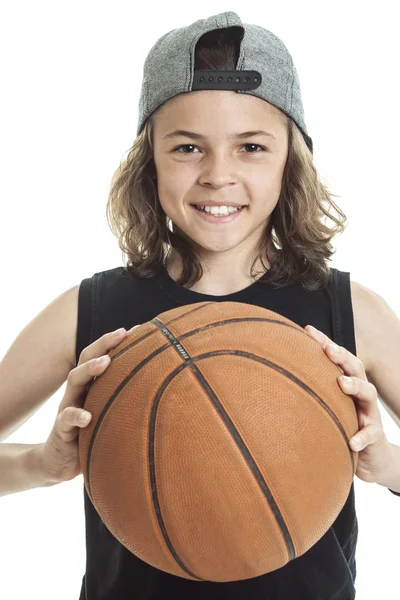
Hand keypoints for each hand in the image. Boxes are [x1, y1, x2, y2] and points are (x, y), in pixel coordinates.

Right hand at [37, 326, 132, 483]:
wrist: (60, 461)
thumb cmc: (92, 434)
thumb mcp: (110, 414)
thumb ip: (127, 401)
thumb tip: (166, 391)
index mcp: (92, 386)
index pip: (102, 356)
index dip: (117, 342)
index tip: (138, 328)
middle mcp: (79, 391)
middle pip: (87, 359)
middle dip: (104, 344)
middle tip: (122, 333)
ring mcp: (68, 407)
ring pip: (74, 381)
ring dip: (90, 369)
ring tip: (105, 362)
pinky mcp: (61, 429)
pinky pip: (66, 419)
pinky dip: (76, 415)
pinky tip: (87, 417)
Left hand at [304, 325, 392, 484]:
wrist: (370, 457)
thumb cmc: (341, 425)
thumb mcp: (325, 408)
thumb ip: (307, 393)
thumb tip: (269, 378)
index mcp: (346, 383)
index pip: (337, 358)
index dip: (324, 342)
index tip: (307, 330)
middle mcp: (359, 393)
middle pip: (355, 368)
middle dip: (342, 357)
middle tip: (328, 350)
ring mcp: (369, 413)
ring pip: (368, 393)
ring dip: (356, 386)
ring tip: (343, 383)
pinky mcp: (375, 436)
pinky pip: (371, 434)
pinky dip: (362, 437)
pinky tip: (352, 441)